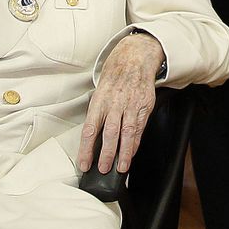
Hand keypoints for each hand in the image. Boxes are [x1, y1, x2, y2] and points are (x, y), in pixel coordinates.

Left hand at [78, 32, 163, 174]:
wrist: (134, 59)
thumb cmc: (114, 79)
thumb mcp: (99, 93)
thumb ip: (97, 115)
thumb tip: (91, 141)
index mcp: (99, 101)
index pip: (90, 129)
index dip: (86, 149)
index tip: (84, 164)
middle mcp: (115, 103)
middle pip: (109, 133)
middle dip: (106, 154)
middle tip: (103, 169)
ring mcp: (131, 105)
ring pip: (127, 132)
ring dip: (124, 152)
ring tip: (121, 168)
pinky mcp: (144, 106)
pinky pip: (139, 127)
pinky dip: (135, 142)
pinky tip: (132, 152)